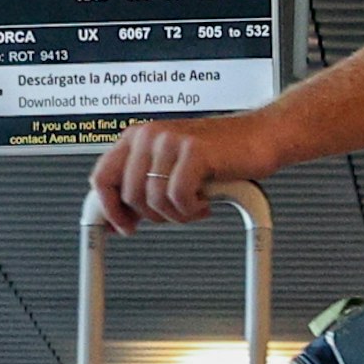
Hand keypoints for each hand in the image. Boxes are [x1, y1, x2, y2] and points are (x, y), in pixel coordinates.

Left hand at [91, 115, 265, 233]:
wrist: (262, 136)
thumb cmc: (221, 154)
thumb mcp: (173, 169)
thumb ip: (143, 187)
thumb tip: (116, 220)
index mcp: (138, 137)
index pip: (102, 177)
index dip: (109, 209)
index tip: (122, 228)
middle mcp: (149, 135)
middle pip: (128, 195)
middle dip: (153, 216)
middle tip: (175, 214)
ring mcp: (170, 141)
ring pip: (154, 200)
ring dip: (177, 214)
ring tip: (194, 206)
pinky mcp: (194, 151)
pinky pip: (178, 198)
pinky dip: (192, 209)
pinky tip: (205, 202)